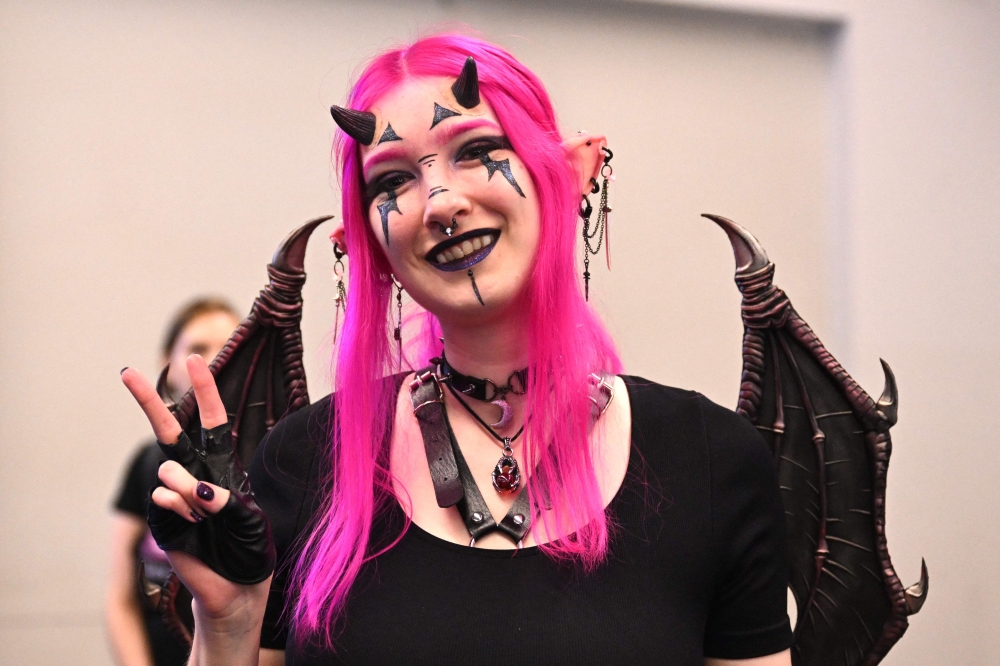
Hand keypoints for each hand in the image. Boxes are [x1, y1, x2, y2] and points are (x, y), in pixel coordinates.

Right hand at [121, 355, 274, 622]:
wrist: (236, 587)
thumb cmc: (251, 547)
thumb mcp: (251, 519)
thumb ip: (224, 500)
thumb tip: (189, 490)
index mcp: (223, 464)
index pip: (212, 420)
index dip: (203, 391)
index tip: (193, 359)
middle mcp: (196, 473)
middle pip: (169, 431)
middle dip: (149, 401)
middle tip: (126, 372)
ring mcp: (176, 494)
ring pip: (170, 472)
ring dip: (190, 491)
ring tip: (209, 517)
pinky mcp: (163, 517)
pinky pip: (164, 501)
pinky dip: (182, 513)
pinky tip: (196, 529)